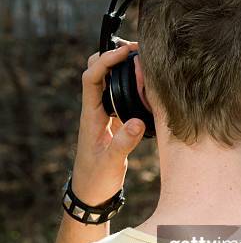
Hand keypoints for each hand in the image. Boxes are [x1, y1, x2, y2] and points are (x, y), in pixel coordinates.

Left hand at [71, 41, 144, 205]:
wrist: (91, 193)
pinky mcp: (114, 122)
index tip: (126, 53)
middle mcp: (95, 111)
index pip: (92, 77)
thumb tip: (137, 122)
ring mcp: (104, 115)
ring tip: (145, 62)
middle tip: (136, 49)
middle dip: (112, 55)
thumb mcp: (110, 163)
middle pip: (96, 71)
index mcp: (90, 116)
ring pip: (108, 81)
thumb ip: (123, 143)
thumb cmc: (96, 179)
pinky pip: (119, 95)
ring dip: (122, 68)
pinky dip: (131, 84)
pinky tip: (147, 86)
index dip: (107, 61)